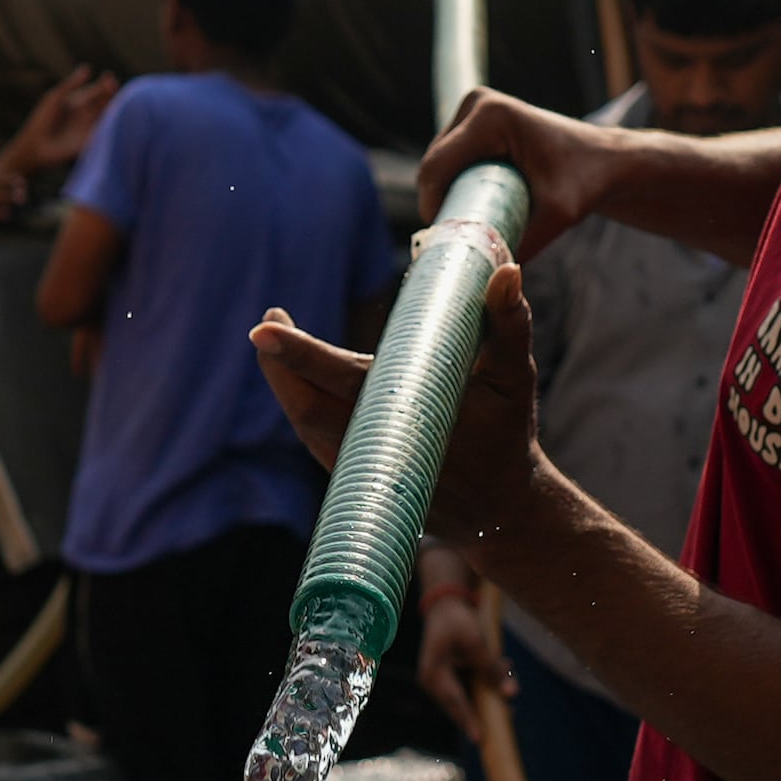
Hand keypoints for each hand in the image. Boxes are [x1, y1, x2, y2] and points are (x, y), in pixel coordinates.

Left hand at [0, 68, 114, 177]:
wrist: (36, 145)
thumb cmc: (42, 120)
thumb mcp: (55, 97)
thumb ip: (71, 84)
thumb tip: (87, 67)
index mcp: (78, 102)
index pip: (96, 91)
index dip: (104, 83)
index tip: (109, 75)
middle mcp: (86, 114)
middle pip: (104, 101)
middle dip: (110, 93)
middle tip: (113, 85)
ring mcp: (89, 127)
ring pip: (106, 115)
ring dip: (113, 107)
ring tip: (117, 99)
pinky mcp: (90, 140)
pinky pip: (104, 131)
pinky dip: (111, 124)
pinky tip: (115, 115)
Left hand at [248, 255, 544, 543]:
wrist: (500, 509)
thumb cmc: (507, 435)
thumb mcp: (515, 377)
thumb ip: (510, 323)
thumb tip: (506, 271)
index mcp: (409, 417)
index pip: (340, 378)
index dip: (298, 353)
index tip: (265, 324)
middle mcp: (376, 447)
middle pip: (305, 404)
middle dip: (278, 363)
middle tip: (270, 321)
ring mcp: (361, 469)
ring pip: (305, 421)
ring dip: (285, 380)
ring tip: (276, 339)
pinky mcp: (356, 477)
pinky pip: (316, 434)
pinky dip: (301, 401)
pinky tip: (296, 375)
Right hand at [414, 579, 508, 737]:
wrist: (445, 604)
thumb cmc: (456, 620)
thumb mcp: (475, 641)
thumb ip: (491, 668)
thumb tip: (511, 694)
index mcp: (433, 674)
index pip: (454, 701)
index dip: (468, 720)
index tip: (480, 739)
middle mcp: (435, 682)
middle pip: (462, 705)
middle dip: (486, 709)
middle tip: (508, 720)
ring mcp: (443, 681)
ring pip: (471, 695)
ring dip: (491, 689)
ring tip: (508, 681)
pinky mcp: (453, 677)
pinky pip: (472, 685)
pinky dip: (488, 679)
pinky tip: (504, 667)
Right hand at [415, 90, 621, 255]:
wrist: (604, 160)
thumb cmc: (586, 182)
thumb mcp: (558, 216)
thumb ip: (526, 244)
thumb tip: (492, 279)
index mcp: (491, 117)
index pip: (437, 167)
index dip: (432, 207)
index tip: (445, 245)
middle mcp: (477, 104)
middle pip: (434, 166)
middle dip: (441, 205)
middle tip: (458, 243)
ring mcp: (475, 109)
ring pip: (439, 165)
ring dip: (445, 197)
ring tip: (466, 231)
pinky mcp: (476, 122)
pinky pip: (450, 162)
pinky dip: (454, 187)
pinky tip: (469, 214)